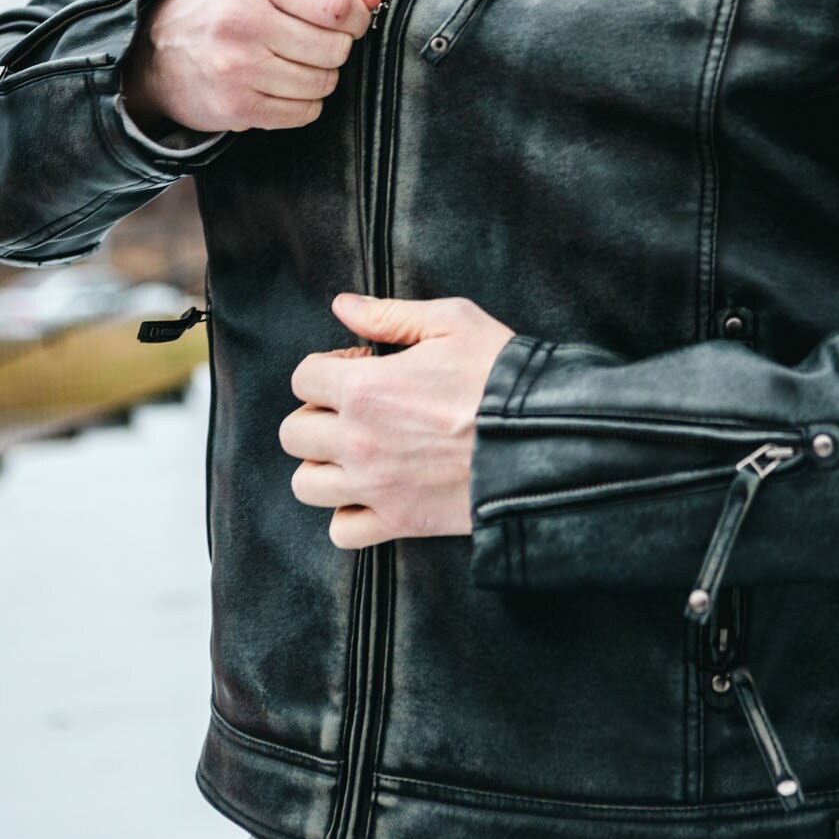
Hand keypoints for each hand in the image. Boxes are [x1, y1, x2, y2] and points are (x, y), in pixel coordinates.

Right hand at [121, 0, 379, 134]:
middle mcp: (241, 20)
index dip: (356, 15)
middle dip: (335, 45)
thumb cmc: (225, 3)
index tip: (347, 17)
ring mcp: (235, 67)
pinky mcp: (235, 107)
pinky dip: (304, 102)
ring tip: (292, 60)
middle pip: (335, 47)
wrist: (158, 50)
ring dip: (319, 75)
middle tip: (313, 40)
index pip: (335, 3)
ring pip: (324, 82)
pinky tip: (281, 84)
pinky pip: (305, 112)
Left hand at [280, 292, 516, 548]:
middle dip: (318, 413)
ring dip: (324, 465)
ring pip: (306, 484)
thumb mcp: (452, 322)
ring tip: (357, 450)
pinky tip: (372, 491)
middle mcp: (359, 441)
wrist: (544, 441)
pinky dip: (348, 514)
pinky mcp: (398, 523)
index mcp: (366, 389)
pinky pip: (341, 531)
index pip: (304, 377)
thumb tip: (342, 306)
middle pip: (294, 432)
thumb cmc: (501, 376)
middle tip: (356, 408)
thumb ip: (389, 315)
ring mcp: (375, 487)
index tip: (363, 366)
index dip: (330, 365)